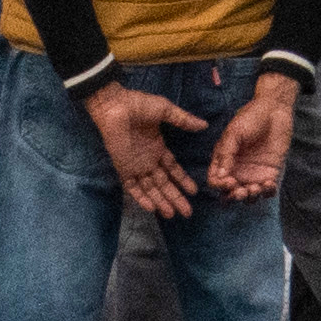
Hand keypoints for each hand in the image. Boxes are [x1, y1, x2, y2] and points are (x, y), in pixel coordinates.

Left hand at [84, 81, 207, 218]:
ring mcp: (136, 166)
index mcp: (158, 148)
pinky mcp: (123, 168)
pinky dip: (141, 198)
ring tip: (172, 215)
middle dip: (175, 198)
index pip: (173, 170)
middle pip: (164, 184)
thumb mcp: (165, 110)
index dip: (183, 181)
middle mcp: (148, 160)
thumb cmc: (139, 105)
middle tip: (188, 212)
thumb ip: (183, 120)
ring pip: (151, 188)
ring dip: (161, 201)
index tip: (194, 192)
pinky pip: (133, 187)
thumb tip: (204, 125)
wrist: (115, 105)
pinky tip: (152, 208)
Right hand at [208, 75, 299, 203]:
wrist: (274, 110)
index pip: (215, 181)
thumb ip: (226, 153)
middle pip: (230, 194)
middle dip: (235, 197)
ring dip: (251, 197)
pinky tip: (269, 183)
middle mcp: (236, 171)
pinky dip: (267, 192)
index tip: (231, 181)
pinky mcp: (270, 174)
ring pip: (248, 197)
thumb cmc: (251, 117)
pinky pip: (267, 191)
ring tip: (257, 187)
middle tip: (242, 191)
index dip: (220, 186)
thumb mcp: (234, 132)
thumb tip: (220, 176)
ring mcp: (253, 174)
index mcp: (223, 160)